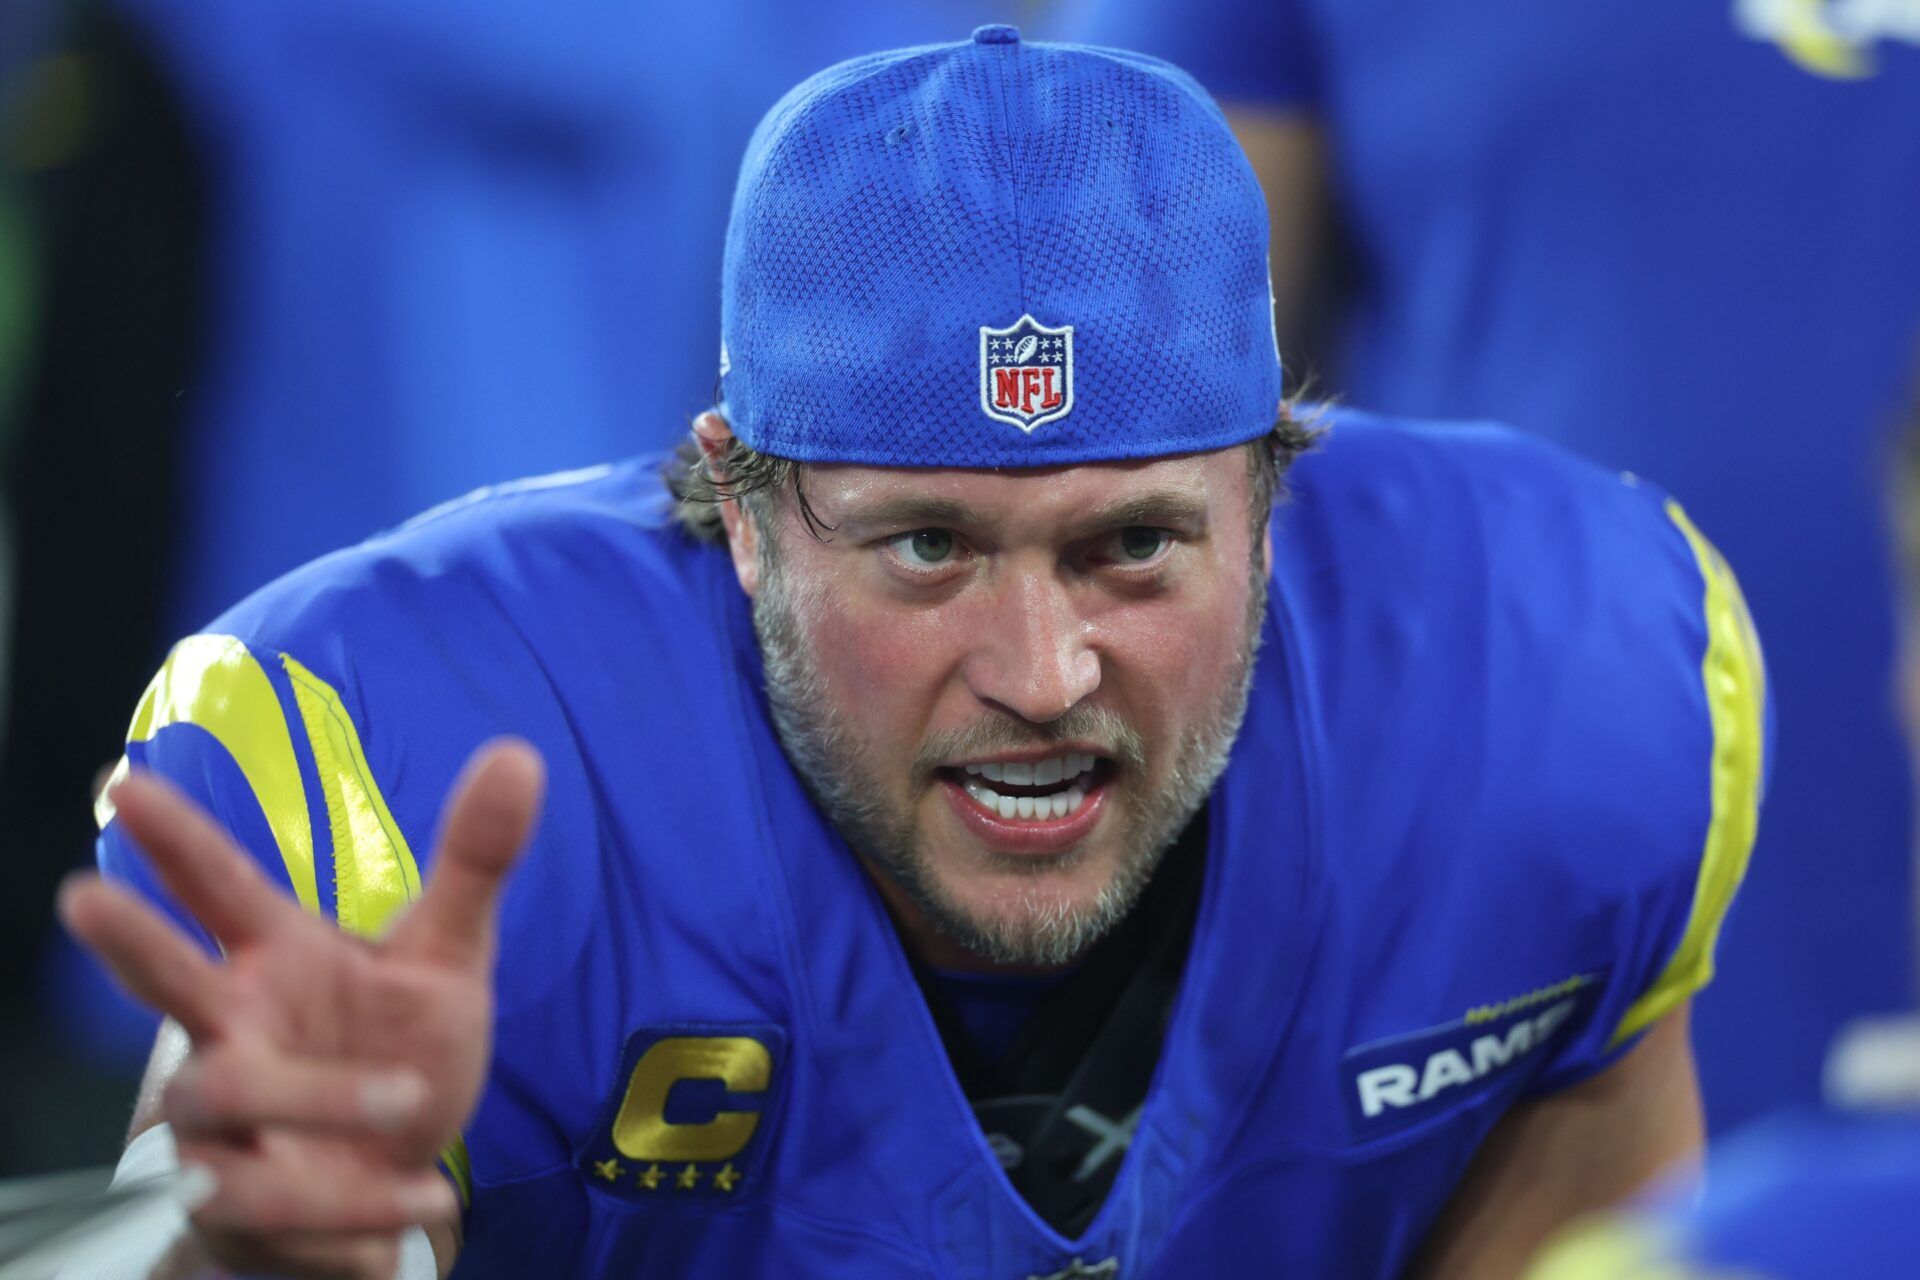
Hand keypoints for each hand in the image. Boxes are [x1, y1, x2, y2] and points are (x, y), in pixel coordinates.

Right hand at [61, 740, 545, 1278]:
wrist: (397, 1178)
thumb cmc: (399, 1050)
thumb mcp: (447, 961)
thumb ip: (474, 863)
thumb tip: (519, 753)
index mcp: (275, 958)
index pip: (220, 888)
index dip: (175, 838)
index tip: (125, 781)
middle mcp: (229, 1030)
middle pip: (167, 987)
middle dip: (131, 944)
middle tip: (84, 897)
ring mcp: (219, 1121)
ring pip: (228, 1097)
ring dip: (325, 1101)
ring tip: (413, 1104)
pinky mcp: (231, 1204)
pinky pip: (272, 1205)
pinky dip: (359, 1208)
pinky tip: (426, 1201)